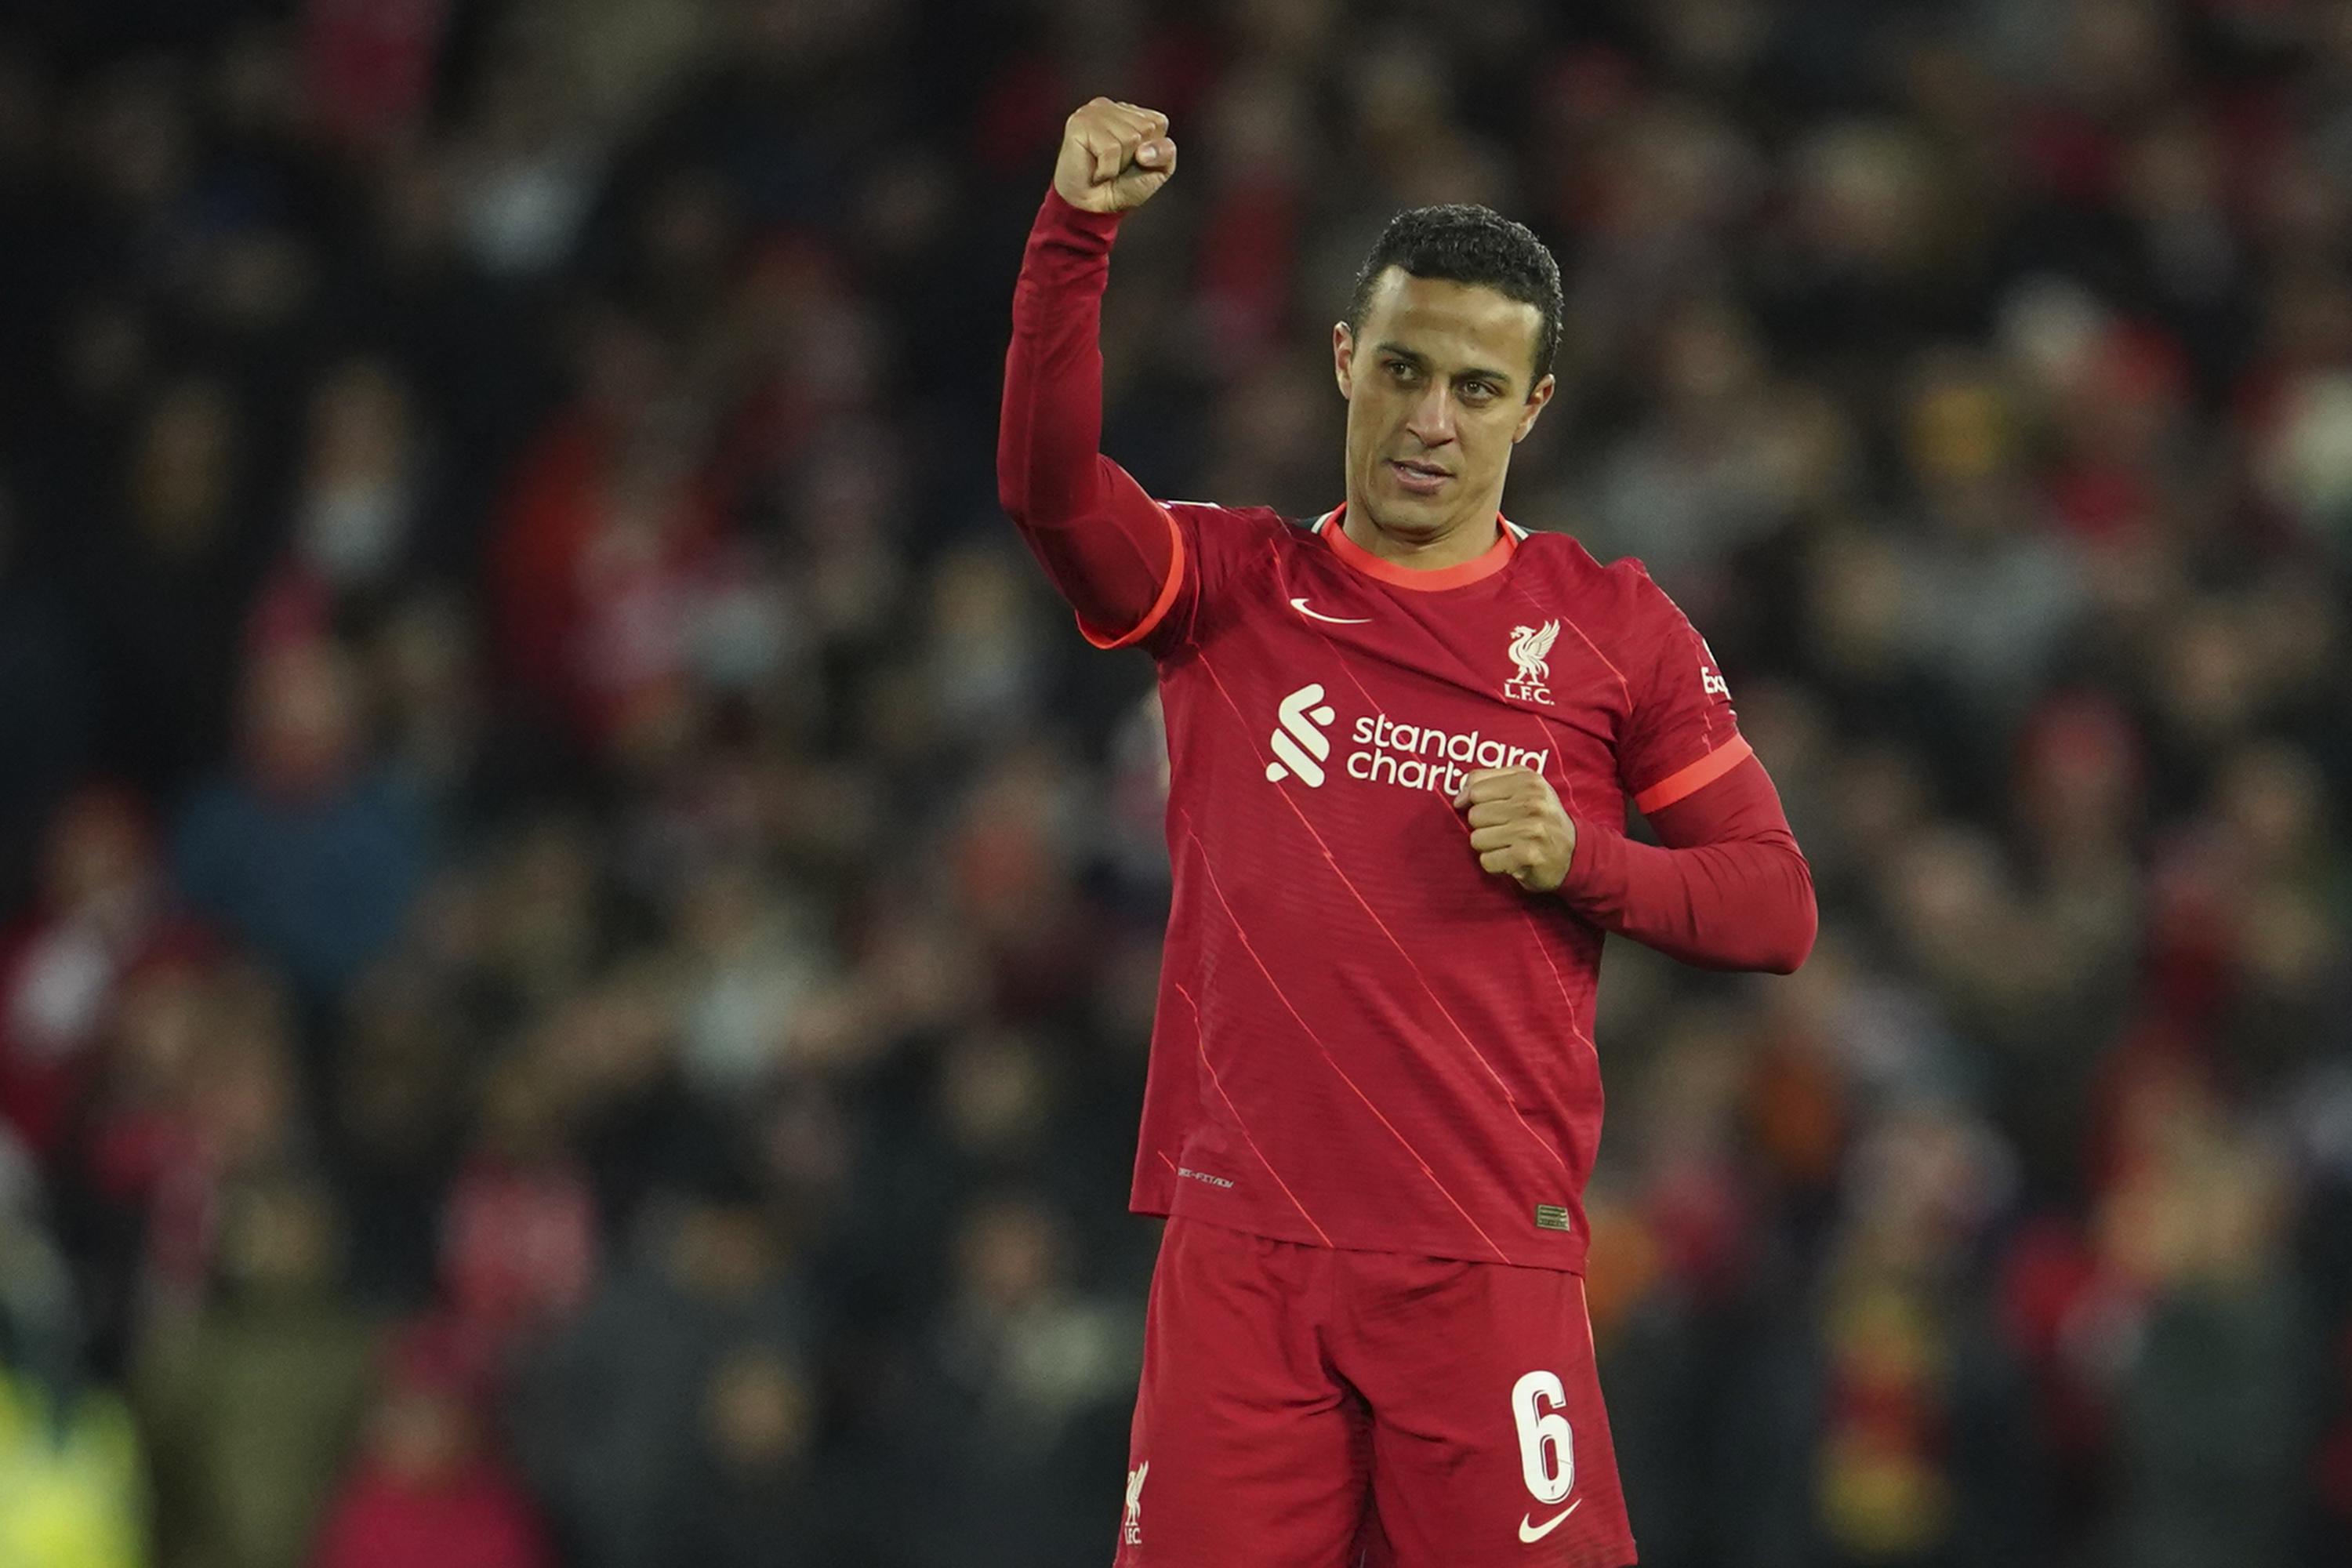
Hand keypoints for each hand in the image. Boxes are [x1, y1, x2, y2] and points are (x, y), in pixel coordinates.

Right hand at [1053, 98, 1177, 214]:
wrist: (1091, 208)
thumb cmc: (1121, 187)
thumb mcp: (1156, 171)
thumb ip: (1165, 153)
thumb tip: (1145, 149)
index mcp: (1131, 113)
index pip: (1159, 123)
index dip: (1153, 151)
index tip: (1133, 161)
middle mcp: (1112, 107)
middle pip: (1145, 129)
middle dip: (1134, 157)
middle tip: (1116, 166)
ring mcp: (1094, 112)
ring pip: (1129, 138)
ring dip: (1119, 164)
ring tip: (1105, 167)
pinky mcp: (1080, 124)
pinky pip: (1111, 149)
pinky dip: (1107, 169)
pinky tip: (1095, 170)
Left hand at [1454, 767, 1576, 893]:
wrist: (1574, 854)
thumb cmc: (1541, 819)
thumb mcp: (1524, 788)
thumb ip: (1489, 781)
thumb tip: (1458, 797)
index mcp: (1528, 780)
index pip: (1476, 787)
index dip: (1472, 801)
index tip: (1484, 810)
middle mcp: (1531, 802)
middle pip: (1474, 815)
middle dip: (1484, 826)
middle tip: (1506, 830)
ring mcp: (1530, 829)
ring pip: (1477, 839)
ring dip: (1489, 847)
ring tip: (1509, 844)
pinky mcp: (1527, 855)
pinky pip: (1486, 860)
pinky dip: (1495, 864)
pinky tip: (1512, 859)